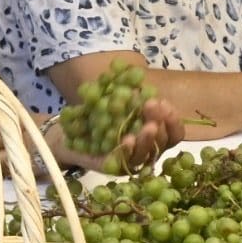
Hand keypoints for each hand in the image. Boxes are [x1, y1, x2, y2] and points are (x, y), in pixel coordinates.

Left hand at [41, 98, 184, 173]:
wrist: (68, 130)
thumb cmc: (97, 113)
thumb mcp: (114, 95)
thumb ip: (126, 86)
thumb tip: (135, 74)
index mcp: (151, 132)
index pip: (173, 132)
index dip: (173, 120)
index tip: (164, 103)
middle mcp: (145, 149)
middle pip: (163, 143)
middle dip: (161, 123)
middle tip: (152, 106)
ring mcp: (130, 161)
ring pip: (147, 155)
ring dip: (149, 139)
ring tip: (148, 126)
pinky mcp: (113, 168)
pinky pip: (124, 162)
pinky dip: (127, 150)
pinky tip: (127, 138)